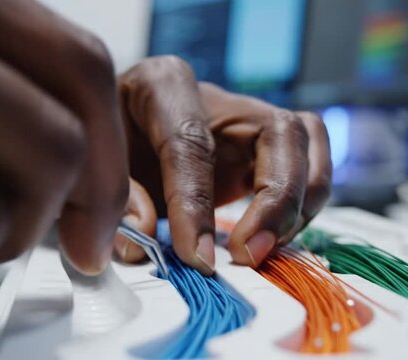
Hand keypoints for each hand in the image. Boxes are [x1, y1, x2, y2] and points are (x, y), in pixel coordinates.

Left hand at [115, 56, 330, 273]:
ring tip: (260, 251)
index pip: (192, 141)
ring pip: (307, 145)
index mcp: (163, 83)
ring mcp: (248, 117)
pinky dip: (301, 207)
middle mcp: (216, 95)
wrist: (121, 139)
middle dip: (275, 199)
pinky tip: (270, 238)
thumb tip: (142, 243)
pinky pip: (308, 166)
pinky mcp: (265, 147)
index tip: (196, 255)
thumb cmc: (110, 145)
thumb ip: (119, 201)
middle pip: (279, 132)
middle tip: (247, 254)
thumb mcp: (98, 167)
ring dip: (296, 205)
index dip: (196, 202)